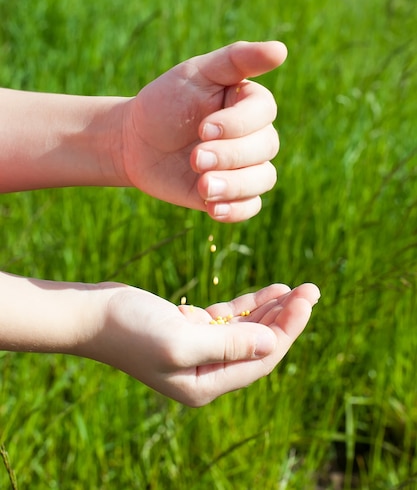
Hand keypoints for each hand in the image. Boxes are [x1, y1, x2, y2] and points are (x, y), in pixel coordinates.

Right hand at [87, 282, 319, 406]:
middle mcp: (206, 371)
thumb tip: (271, 345)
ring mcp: (199, 349)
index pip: (261, 359)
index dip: (288, 330)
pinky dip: (249, 305)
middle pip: (259, 345)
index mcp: (206, 384)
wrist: (93, 314)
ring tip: (298, 289)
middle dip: (287, 318)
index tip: (306, 300)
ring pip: (248, 330)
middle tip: (312, 290)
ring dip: (272, 309)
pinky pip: (230, 318)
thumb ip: (228, 344)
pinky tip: (270, 291)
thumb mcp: (181, 340)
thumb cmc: (131, 329)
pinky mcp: (190, 328)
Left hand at [121, 41, 286, 221]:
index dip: (237, 124)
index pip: (264, 113)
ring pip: (263, 180)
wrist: (135, 141)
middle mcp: (253, 135)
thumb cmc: (165, 102)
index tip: (202, 129)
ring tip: (203, 187)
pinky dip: (236, 210)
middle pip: (266, 147)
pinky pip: (250, 207)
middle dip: (230, 155)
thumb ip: (236, 60)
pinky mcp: (231, 194)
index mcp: (249, 103)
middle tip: (194, 158)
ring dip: (235, 186)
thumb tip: (281, 50)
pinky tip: (211, 208)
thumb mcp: (195, 74)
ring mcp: (244, 167)